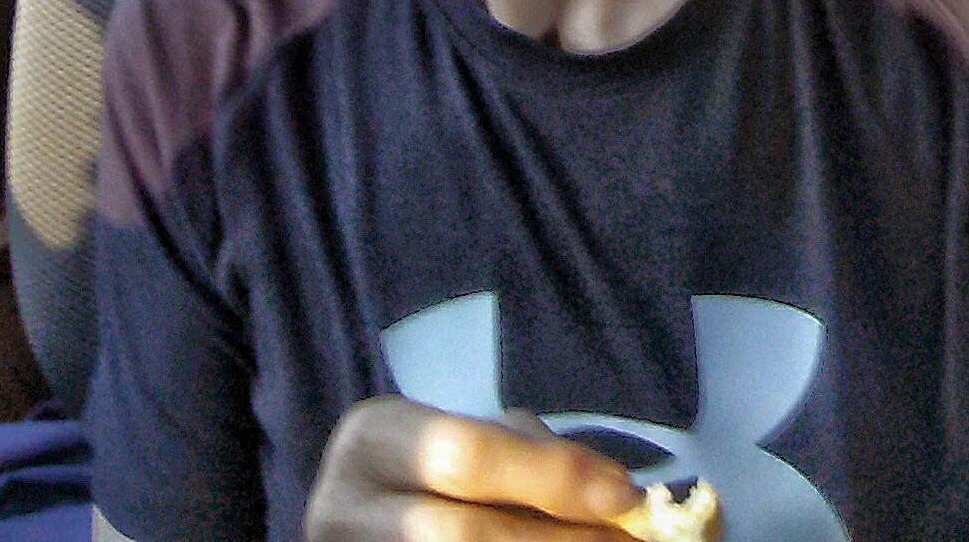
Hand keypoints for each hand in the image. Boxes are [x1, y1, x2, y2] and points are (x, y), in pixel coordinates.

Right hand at [306, 400, 637, 541]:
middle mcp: (343, 507)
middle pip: (458, 534)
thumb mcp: (467, 438)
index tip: (626, 496)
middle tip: (625, 540)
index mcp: (373, 438)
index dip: (551, 477)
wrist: (368, 510)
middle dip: (554, 539)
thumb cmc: (433, 468)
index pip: (467, 456)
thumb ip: (529, 454)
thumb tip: (616, 494)